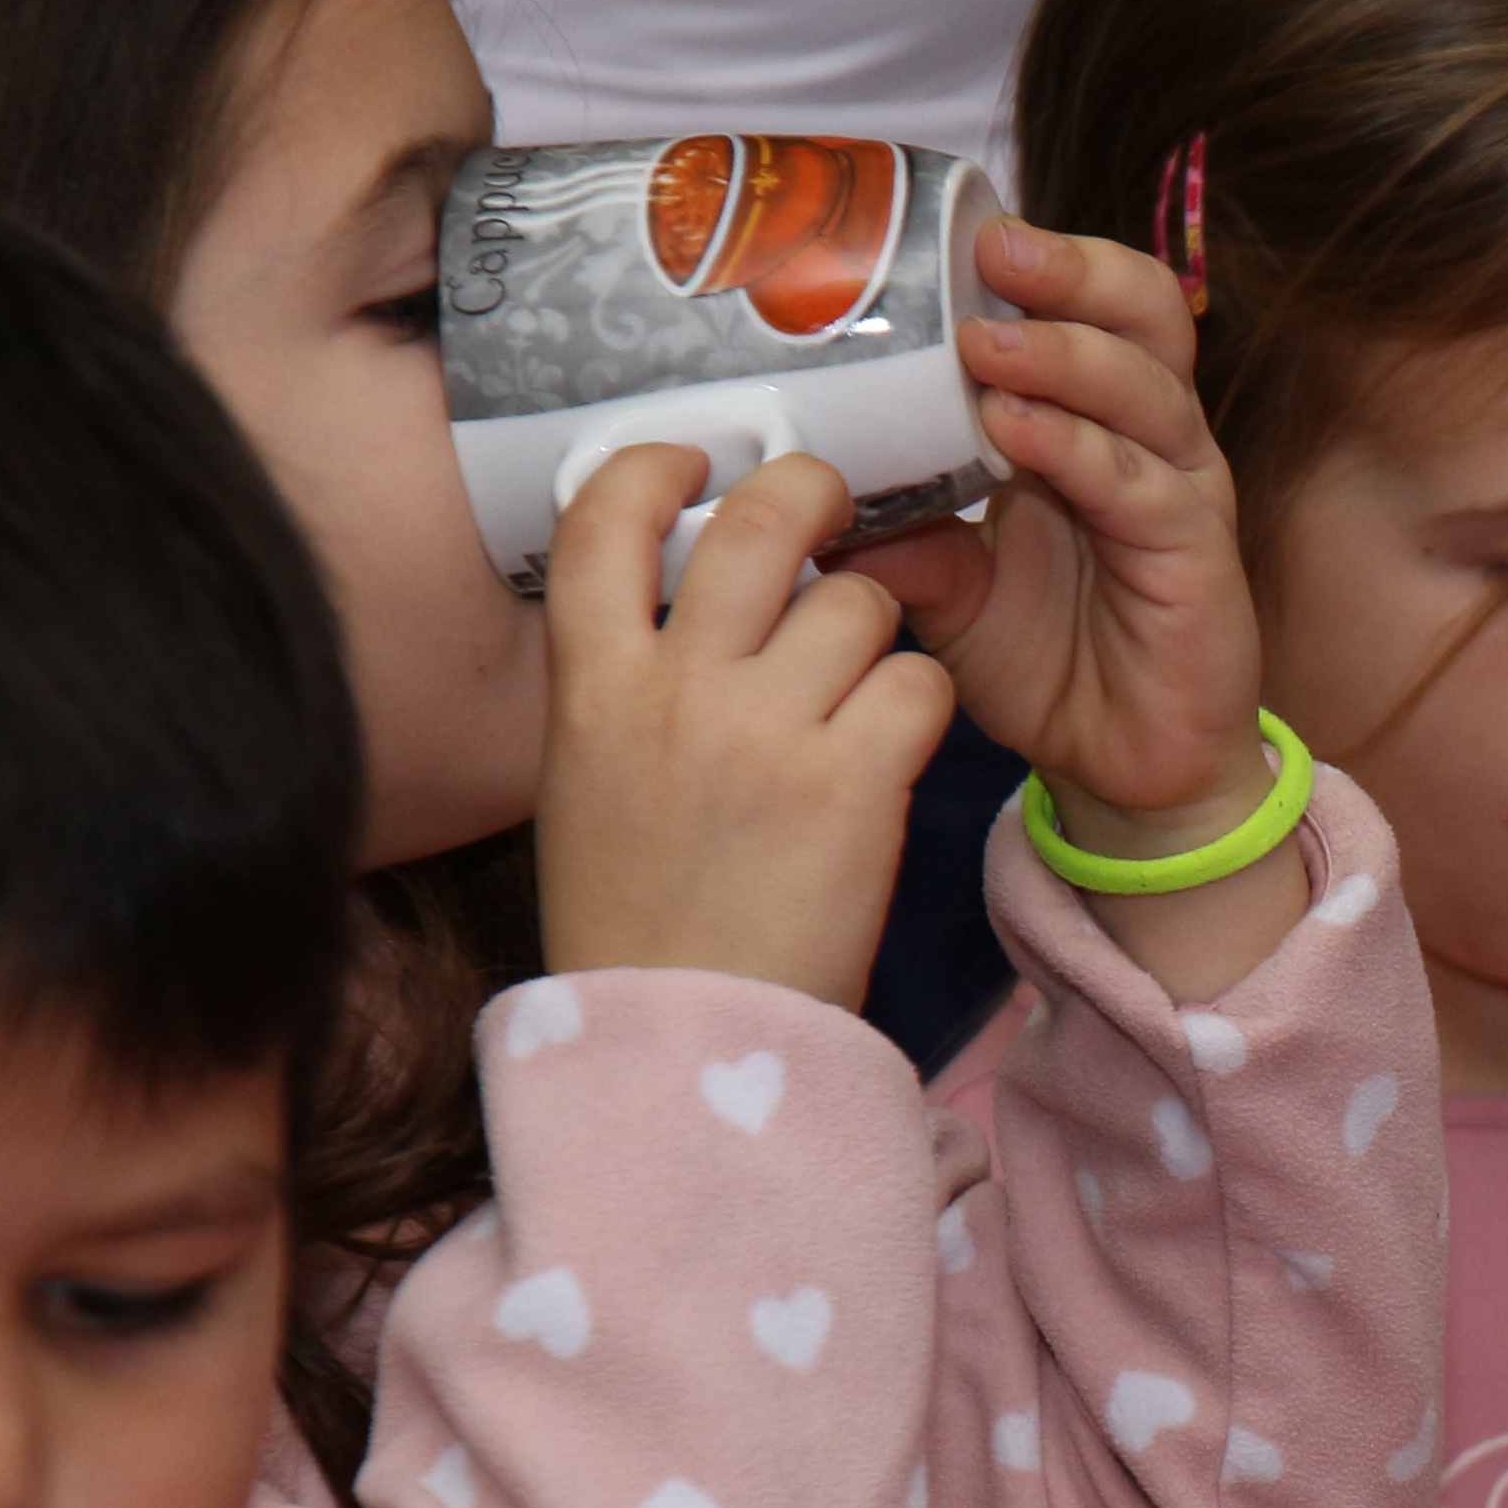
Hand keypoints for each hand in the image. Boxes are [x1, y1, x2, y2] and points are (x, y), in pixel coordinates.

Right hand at [530, 443, 955, 1001]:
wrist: (686, 1045)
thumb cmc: (640, 915)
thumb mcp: (586, 780)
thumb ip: (627, 676)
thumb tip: (684, 581)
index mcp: (588, 685)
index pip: (603, 515)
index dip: (659, 464)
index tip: (698, 462)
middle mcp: (674, 690)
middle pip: (764, 519)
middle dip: (816, 493)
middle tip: (838, 511)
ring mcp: (765, 733)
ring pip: (862, 601)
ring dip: (877, 630)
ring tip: (857, 691)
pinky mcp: (852, 784)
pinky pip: (920, 683)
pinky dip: (920, 707)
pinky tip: (893, 750)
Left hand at [839, 218, 1298, 992]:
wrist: (1127, 772)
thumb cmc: (1051, 665)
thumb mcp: (945, 589)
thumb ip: (894, 530)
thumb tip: (797, 485)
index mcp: (1092, 421)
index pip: (1085, 304)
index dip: (1035, 261)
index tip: (949, 233)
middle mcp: (1148, 440)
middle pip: (1145, 312)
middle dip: (1072, 271)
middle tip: (993, 251)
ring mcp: (1181, 494)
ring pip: (1149, 387)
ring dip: (1066, 354)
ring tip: (988, 343)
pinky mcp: (1199, 559)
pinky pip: (1142, 485)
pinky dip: (1078, 449)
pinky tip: (1016, 430)